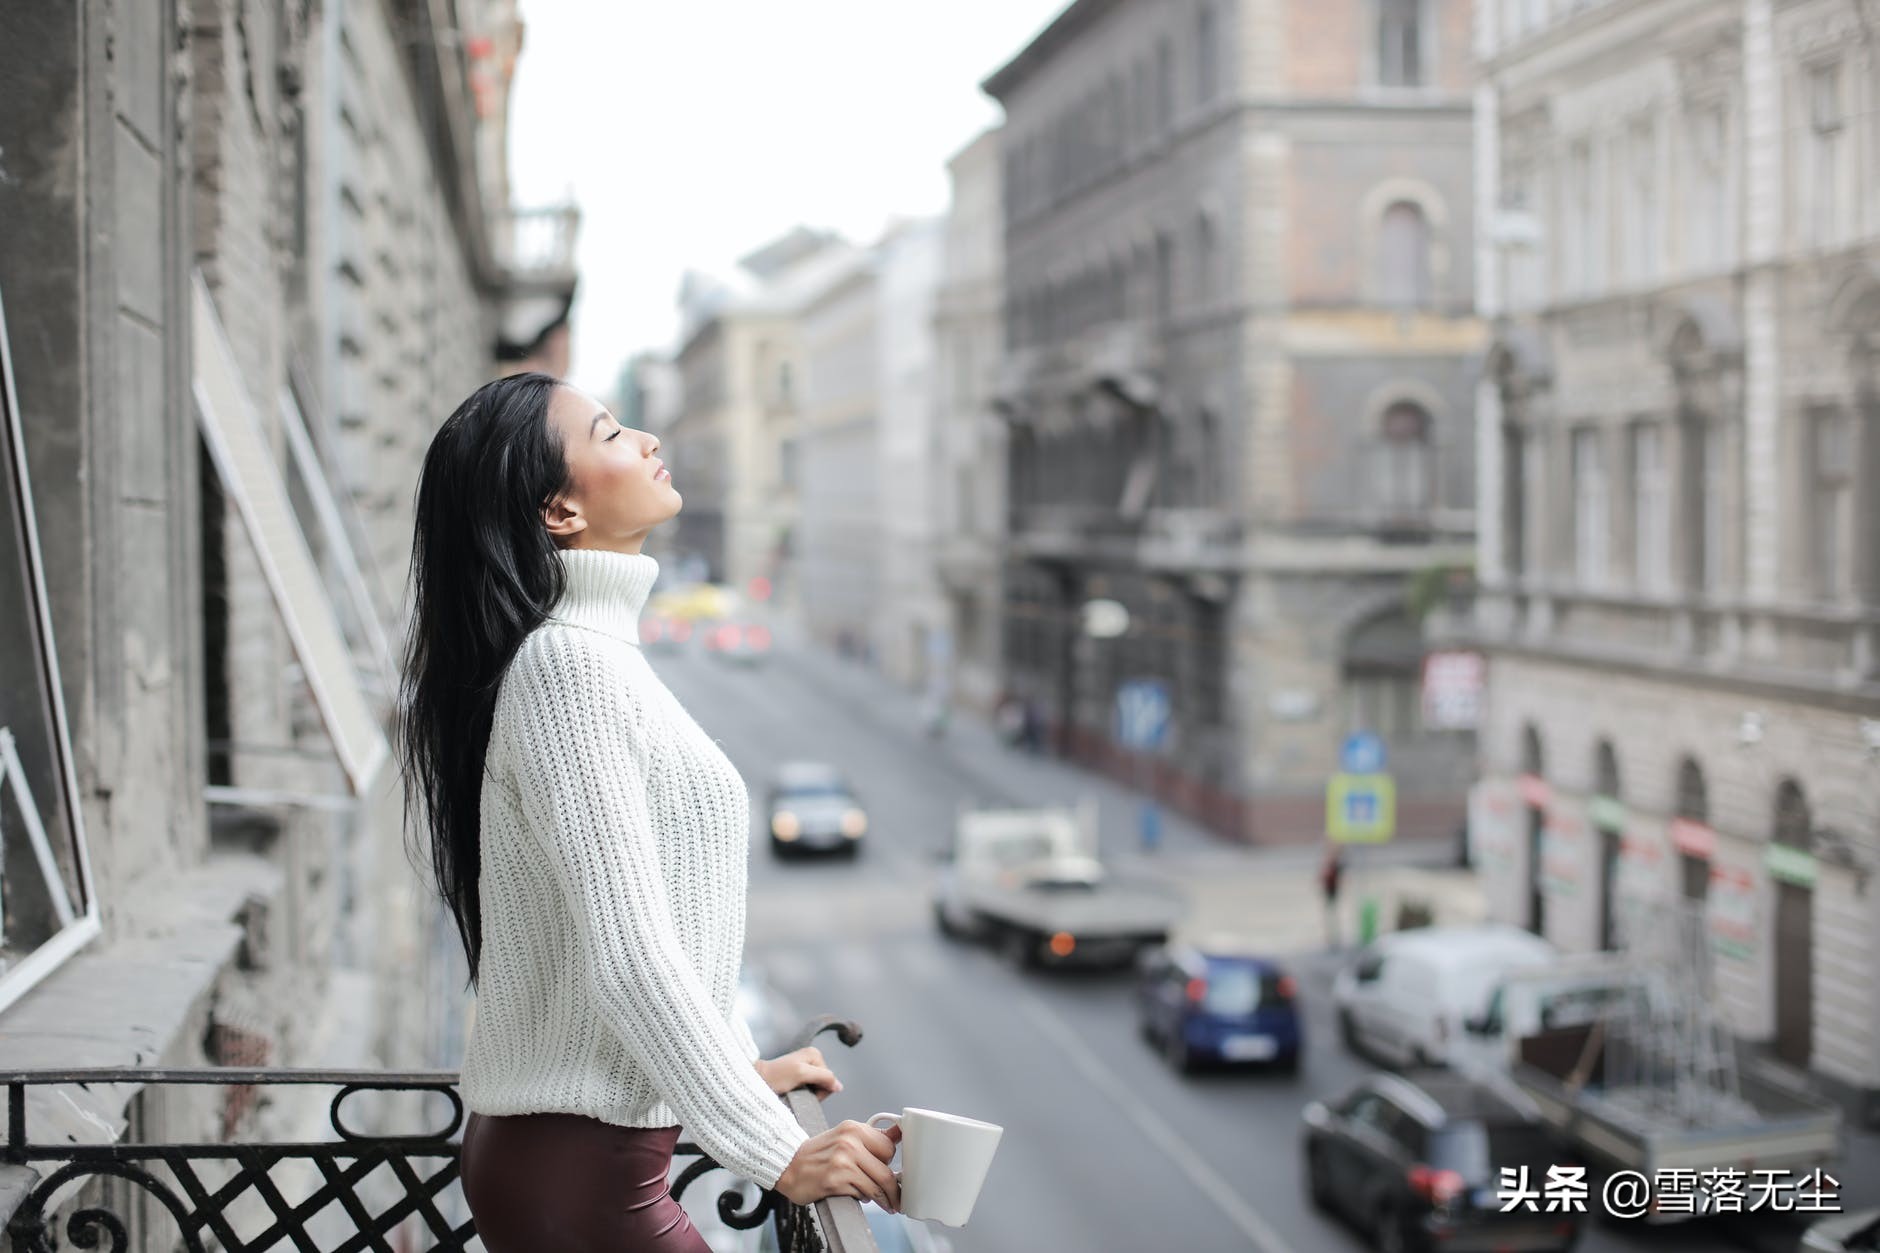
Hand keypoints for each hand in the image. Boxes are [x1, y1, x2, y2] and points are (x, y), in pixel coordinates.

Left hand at [754, 1046, 841, 1099]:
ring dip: (808, 1094)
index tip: (804, 1091)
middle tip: (798, 1093)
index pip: (830, 1078)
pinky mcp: (799, 1076)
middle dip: (815, 1092)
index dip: (820, 1090)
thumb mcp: (802, 1074)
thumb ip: (823, 1077)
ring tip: (794, 1093)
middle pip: (825, 1083)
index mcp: (815, 1054)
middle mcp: (812, 1058)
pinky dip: (803, 1094)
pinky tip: (793, 1093)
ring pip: (817, 1087)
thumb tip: (839, 1086)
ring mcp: (805, 1067)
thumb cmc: (777, 1077)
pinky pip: (809, 1088)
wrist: (757, 1081)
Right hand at [773, 1120, 900, 1212]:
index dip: (891, 1162)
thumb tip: (900, 1132)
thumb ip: (872, 1137)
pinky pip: (862, 1194)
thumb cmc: (818, 1153)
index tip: (895, 1172)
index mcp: (853, 1129)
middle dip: (893, 1188)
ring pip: (877, 1186)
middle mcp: (848, 1142)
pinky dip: (864, 1198)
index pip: (889, 1147)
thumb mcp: (845, 1136)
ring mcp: (841, 1162)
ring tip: (886, 1203)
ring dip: (884, 1199)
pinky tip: (859, 1195)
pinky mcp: (835, 1181)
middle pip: (886, 1171)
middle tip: (896, 1196)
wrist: (788, 1165)